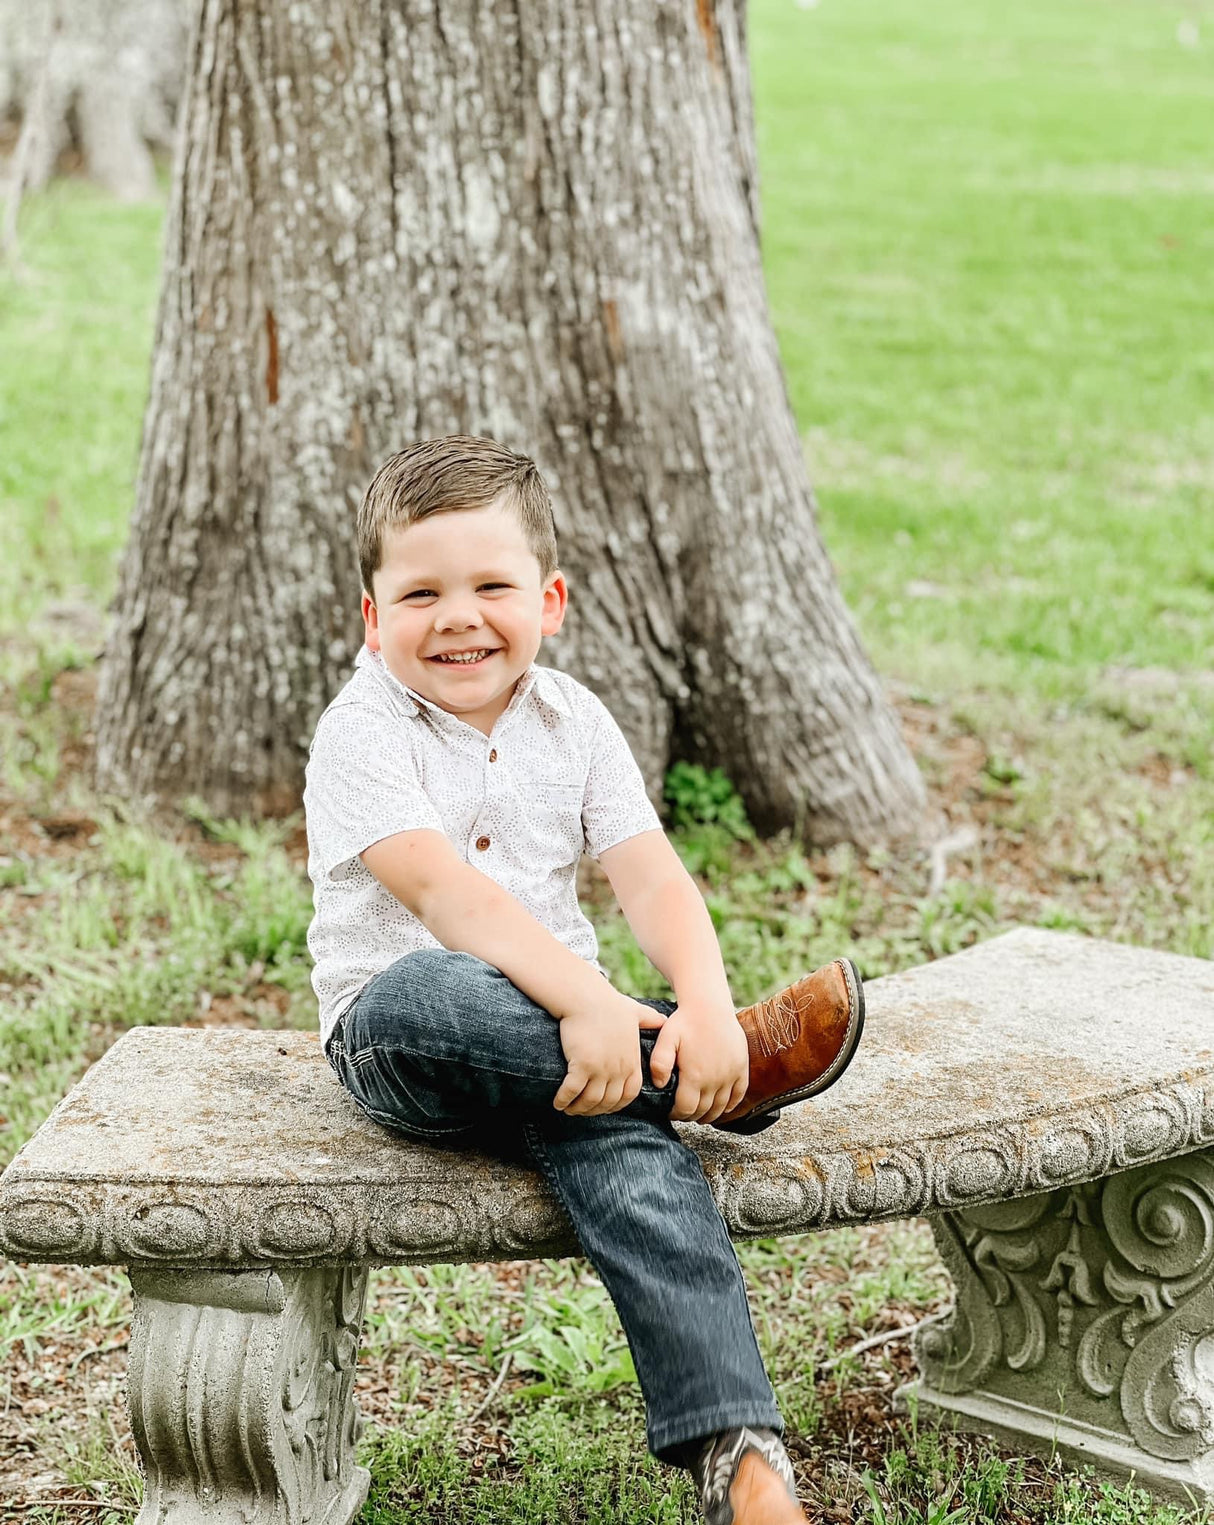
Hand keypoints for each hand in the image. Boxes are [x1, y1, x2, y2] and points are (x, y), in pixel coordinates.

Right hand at [553, 987, 667, 1116]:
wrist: (585, 996)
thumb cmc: (608, 1003)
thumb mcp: (635, 1012)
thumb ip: (649, 1019)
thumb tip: (663, 1019)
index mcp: (631, 1060)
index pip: (629, 1094)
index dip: (616, 1104)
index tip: (604, 1105)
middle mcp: (618, 1068)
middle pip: (608, 1101)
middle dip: (594, 1110)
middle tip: (581, 1110)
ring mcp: (601, 1068)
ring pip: (590, 1100)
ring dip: (578, 1108)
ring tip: (568, 1108)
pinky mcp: (581, 1065)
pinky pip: (572, 1091)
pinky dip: (564, 1100)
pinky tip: (558, 1103)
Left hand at [648, 1000, 747, 1123]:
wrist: (710, 1006)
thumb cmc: (685, 1022)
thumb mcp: (666, 1039)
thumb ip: (659, 1063)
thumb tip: (659, 1085)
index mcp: (695, 1076)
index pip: (686, 1109)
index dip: (677, 1114)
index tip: (671, 1111)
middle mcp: (715, 1080)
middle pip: (704, 1111)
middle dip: (692, 1115)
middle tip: (684, 1112)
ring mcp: (730, 1075)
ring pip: (721, 1107)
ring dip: (710, 1114)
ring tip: (700, 1113)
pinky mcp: (741, 1068)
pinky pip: (739, 1095)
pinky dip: (730, 1106)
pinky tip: (721, 1107)